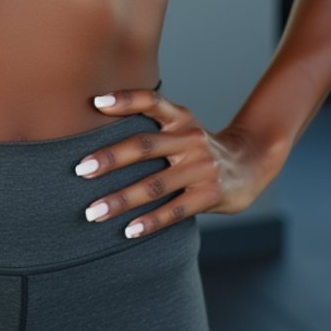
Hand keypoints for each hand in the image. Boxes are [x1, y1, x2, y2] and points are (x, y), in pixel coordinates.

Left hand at [76, 86, 282, 237]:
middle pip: (145, 146)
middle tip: (80, 170)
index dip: (125, 100)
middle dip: (110, 159)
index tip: (96, 103)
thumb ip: (151, 127)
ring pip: (155, 184)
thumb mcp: (181, 127)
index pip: (152, 101)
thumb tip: (97, 131)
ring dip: (121, 200)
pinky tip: (128, 231)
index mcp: (180, 118)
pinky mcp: (210, 194)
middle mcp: (191, 138)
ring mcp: (202, 167)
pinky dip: (150, 222)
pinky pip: (175, 210)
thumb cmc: (199, 147)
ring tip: (93, 212)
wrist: (251, 164)